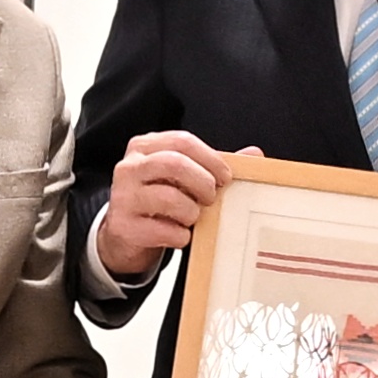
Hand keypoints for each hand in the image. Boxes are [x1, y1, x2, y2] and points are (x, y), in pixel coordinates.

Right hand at [97, 133, 231, 279]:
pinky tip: (180, 235)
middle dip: (202, 182)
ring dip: (191, 212)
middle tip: (212, 197)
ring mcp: (123, 197)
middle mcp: (130, 168)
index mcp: (145, 147)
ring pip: (168, 198)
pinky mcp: (124, 226)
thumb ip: (213, 165)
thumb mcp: (181, 177)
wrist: (126, 235)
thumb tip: (254, 154)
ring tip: (193, 217)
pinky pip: (163, 230)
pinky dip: (180, 236)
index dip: (210, 158)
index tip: (226, 176)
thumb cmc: (158, 201)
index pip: (182, 142)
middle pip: (174, 164)